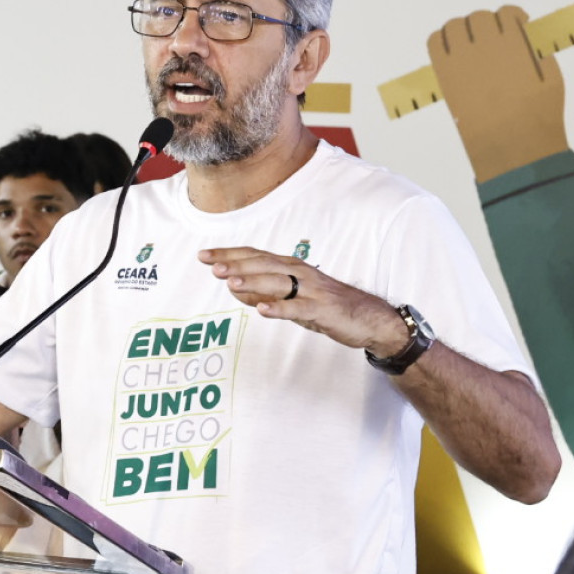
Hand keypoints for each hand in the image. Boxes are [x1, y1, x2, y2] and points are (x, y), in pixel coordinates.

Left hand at [199, 246, 410, 356]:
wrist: (370, 318)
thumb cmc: (326, 306)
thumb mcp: (291, 298)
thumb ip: (263, 292)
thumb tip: (232, 287)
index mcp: (290, 267)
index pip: (254, 256)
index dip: (229, 254)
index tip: (203, 255)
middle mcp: (300, 273)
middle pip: (263, 264)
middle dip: (236, 264)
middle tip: (211, 265)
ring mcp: (312, 290)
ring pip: (278, 283)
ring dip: (253, 281)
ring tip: (230, 282)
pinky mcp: (323, 310)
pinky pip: (299, 308)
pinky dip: (280, 308)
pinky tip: (262, 310)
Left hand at [427, 5, 567, 182]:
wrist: (510, 142)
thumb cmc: (538, 113)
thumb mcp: (551, 78)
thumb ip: (538, 52)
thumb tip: (525, 38)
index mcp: (514, 44)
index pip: (507, 13)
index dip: (513, 15)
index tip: (516, 23)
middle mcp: (484, 45)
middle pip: (479, 18)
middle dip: (489, 23)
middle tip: (495, 38)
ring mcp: (460, 58)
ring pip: (454, 26)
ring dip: (464, 29)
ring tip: (472, 42)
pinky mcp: (443, 72)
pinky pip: (434, 42)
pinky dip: (442, 39)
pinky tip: (453, 49)